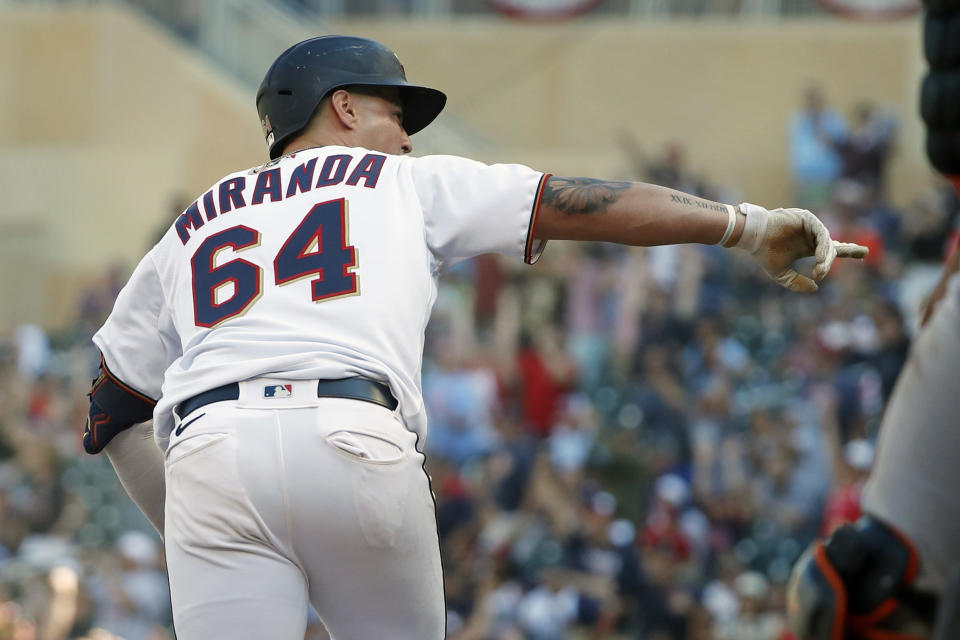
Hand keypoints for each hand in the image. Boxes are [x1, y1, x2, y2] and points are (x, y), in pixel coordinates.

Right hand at [735, 203, 867, 292]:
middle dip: (848, 250)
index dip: (848, 251)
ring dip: (826, 258)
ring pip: (827, 242)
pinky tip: (819, 258)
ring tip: (820, 270)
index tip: (864, 253)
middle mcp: (811, 237)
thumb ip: (797, 283)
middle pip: (835, 244)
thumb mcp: (781, 274)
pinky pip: (821, 233)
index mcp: (807, 247)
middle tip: (848, 260)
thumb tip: (816, 288)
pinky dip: (822, 246)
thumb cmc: (764, 254)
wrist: (752, 238)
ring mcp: (810, 226)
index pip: (831, 250)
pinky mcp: (807, 218)